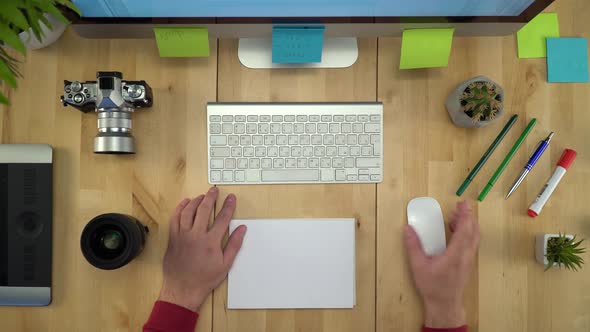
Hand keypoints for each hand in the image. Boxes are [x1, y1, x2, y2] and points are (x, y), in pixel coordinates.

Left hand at [158, 187, 246, 311]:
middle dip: (210, 197)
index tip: (231, 197)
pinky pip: (175, 218)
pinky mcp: (173, 238)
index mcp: (211, 242)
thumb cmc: (205, 279)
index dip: (228, 206)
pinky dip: (180, 208)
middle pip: (204, 209)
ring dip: (196, 201)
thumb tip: (242, 229)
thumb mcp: (225, 265)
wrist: (182, 289)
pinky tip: (185, 203)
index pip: (222, 218)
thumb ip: (234, 244)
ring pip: (188, 211)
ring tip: (202, 196)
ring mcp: (182, 235)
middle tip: (214, 190)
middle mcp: (196, 235)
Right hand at [404, 201, 479, 327]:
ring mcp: (468, 260)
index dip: (464, 215)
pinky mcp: (467, 263)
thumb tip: (408, 229)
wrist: (444, 305)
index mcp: (455, 255)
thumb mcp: (418, 266)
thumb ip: (413, 246)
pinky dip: (467, 233)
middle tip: (460, 206)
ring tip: (456, 216)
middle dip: (468, 216)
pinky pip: (471, 244)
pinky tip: (456, 232)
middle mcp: (466, 256)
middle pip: (473, 231)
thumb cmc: (433, 287)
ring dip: (468, 225)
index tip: (462, 204)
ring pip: (474, 238)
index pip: (464, 230)